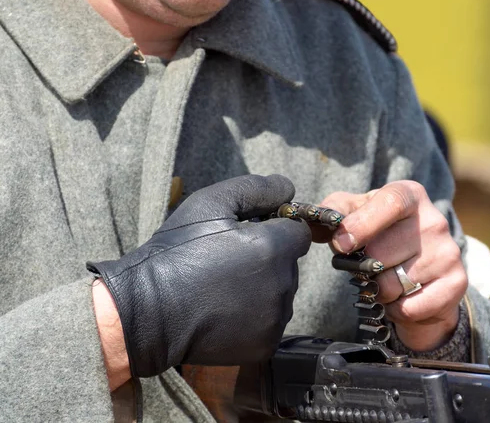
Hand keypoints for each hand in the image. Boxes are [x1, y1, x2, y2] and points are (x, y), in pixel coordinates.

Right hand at [88, 174, 310, 377]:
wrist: (148, 311)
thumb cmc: (178, 251)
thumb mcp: (210, 203)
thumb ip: (257, 188)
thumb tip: (289, 188)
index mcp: (275, 248)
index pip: (298, 232)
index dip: (276, 229)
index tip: (247, 235)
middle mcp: (283, 285)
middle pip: (290, 264)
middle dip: (268, 259)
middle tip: (228, 262)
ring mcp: (276, 319)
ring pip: (282, 294)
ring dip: (264, 288)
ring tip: (224, 288)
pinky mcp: (265, 345)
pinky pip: (272, 322)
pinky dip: (256, 318)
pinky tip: (226, 312)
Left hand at [320, 181, 466, 351]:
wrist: (422, 273)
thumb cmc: (382, 236)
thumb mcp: (358, 214)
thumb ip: (335, 211)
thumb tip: (316, 222)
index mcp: (410, 195)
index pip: (391, 202)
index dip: (363, 224)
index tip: (340, 244)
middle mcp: (434, 221)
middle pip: (382, 251)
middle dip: (363, 266)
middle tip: (367, 266)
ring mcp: (448, 253)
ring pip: (393, 283)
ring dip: (379, 290)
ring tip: (386, 280)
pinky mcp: (456, 284)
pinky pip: (409, 307)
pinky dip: (396, 309)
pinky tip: (402, 297)